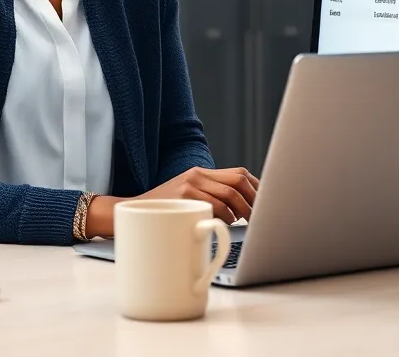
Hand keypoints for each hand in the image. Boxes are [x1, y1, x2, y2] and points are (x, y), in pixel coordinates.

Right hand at [85, 167, 259, 238]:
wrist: (131, 212)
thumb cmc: (163, 211)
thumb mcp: (187, 197)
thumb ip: (209, 196)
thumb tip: (242, 211)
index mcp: (201, 173)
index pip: (240, 174)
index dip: (258, 188)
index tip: (267, 204)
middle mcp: (197, 175)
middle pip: (239, 181)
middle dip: (255, 201)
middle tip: (259, 218)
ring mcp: (190, 185)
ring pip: (230, 195)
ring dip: (243, 212)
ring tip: (242, 223)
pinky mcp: (184, 197)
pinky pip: (216, 206)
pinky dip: (226, 217)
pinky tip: (225, 224)